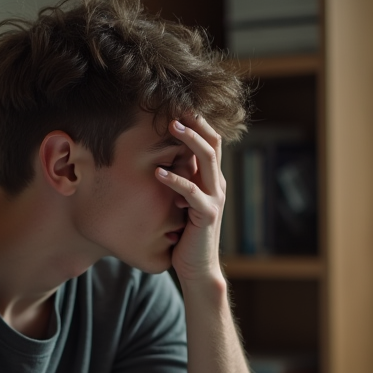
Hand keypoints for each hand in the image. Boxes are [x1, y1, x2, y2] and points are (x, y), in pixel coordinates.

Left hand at [155, 115, 226, 283]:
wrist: (197, 268)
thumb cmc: (184, 236)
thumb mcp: (180, 203)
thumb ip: (177, 182)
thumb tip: (157, 160)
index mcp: (211, 179)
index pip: (210, 142)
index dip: (197, 122)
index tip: (177, 104)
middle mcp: (216, 184)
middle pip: (213, 143)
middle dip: (195, 122)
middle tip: (175, 105)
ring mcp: (214, 198)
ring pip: (206, 160)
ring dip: (189, 140)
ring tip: (172, 127)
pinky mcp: (206, 215)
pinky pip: (191, 192)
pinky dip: (175, 180)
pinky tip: (158, 172)